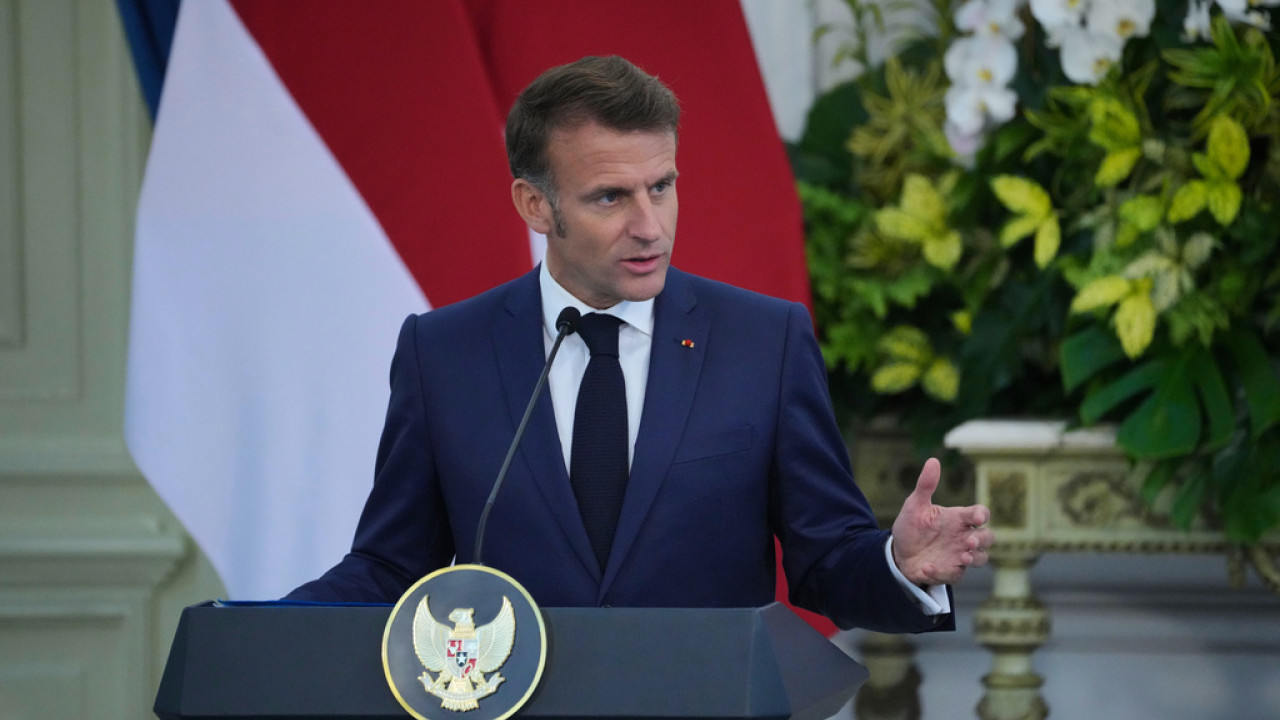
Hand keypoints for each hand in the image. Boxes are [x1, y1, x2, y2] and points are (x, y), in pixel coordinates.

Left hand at [890, 458, 993, 585]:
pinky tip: (927, 567)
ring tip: (962, 556)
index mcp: (958, 518)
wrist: (898, 553)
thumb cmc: (911, 526)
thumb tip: (933, 461)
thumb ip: (925, 485)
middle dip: (982, 540)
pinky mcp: (950, 572)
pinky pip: (954, 575)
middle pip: (988, 538)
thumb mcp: (915, 505)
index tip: (977, 517)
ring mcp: (959, 556)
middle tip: (969, 541)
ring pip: (980, 558)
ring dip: (974, 558)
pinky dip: (942, 572)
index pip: (980, 514)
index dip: (982, 515)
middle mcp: (963, 537)